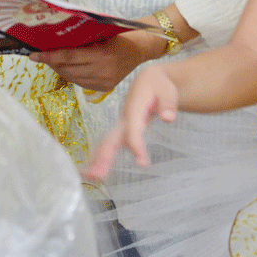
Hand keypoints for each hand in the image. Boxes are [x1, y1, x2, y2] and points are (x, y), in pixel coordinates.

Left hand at [31, 30, 164, 92]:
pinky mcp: (104, 88)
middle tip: (40, 55)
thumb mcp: (100, 33)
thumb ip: (80, 40)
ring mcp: (104, 82)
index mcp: (101, 55)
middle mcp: (102, 72)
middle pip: (68, 70)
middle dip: (52, 63)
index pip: (68, 57)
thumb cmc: (119, 35)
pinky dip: (71, 75)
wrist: (141, 48)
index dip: (49, 57)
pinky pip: (81, 83)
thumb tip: (55, 41)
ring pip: (72, 78)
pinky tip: (66, 67)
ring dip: (60, 69)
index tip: (33, 55)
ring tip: (51, 61)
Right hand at [83, 64, 179, 180]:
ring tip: (87, 176)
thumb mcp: (168, 91)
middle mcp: (124, 119)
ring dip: (97, 159)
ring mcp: (121, 125)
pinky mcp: (121, 130)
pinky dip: (99, 156)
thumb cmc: (159, 86)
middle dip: (104, 156)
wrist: (149, 80)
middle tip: (97, 175)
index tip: (143, 164)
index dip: (136, 146)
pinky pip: (109, 144)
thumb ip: (168, 104)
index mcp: (134, 109)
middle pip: (112, 138)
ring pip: (107, 143)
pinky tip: (91, 171)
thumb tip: (168, 118)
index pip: (133, 130)